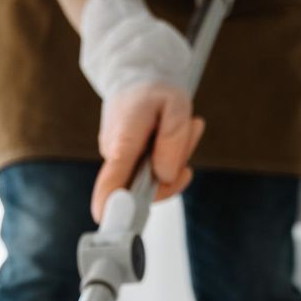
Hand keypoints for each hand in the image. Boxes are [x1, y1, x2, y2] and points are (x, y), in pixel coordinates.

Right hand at [94, 83, 203, 221]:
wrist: (136, 78)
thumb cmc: (154, 91)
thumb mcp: (175, 105)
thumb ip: (172, 141)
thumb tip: (165, 176)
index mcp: (123, 141)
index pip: (112, 181)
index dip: (111, 206)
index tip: (109, 222)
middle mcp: (114, 155)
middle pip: (146, 186)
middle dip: (175, 165)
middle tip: (191, 127)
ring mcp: (118, 162)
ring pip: (153, 180)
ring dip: (177, 157)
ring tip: (187, 124)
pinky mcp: (125, 164)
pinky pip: (152, 173)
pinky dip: (170, 158)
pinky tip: (177, 133)